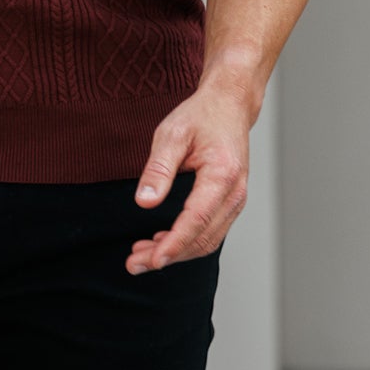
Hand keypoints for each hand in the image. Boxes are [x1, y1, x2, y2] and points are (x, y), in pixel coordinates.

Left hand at [126, 81, 252, 270]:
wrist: (229, 105)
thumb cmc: (201, 116)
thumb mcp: (171, 135)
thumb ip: (158, 170)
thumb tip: (144, 203)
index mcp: (222, 175)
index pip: (197, 220)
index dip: (174, 244)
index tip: (152, 260)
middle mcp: (234, 192)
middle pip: (202, 238)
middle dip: (168, 256)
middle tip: (134, 264)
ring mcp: (235, 200)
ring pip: (207, 241)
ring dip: (175, 253)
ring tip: (140, 256)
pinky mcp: (230, 203)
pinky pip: (210, 232)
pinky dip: (185, 243)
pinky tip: (159, 242)